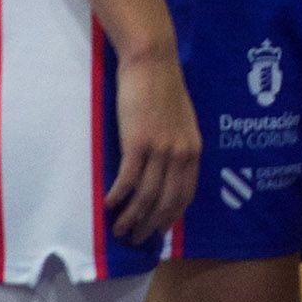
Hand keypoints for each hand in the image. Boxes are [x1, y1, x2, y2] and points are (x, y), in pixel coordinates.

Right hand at [103, 49, 200, 244]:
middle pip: (165, 202)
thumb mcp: (181, 121)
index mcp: (193, 149)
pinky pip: (127, 180)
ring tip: (118, 230)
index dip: (170, 217)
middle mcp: (180, 154)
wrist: (152, 62)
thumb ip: (178, 145)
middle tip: (135, 239)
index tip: (157, 231)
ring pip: (145, 196)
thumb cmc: (163, 88)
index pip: (185, 195)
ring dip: (131, 217)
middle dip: (149, 225)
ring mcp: (160, 150)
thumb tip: (168, 169)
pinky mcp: (137, 143)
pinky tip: (108, 205)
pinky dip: (117, 197)